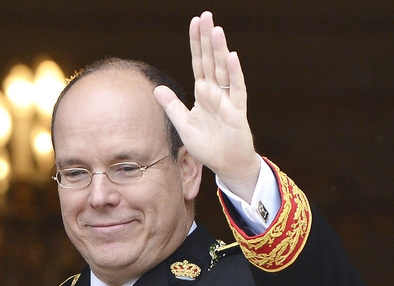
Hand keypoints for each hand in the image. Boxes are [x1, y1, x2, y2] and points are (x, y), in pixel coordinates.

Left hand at [154, 11, 261, 201]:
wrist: (226, 163)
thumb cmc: (207, 144)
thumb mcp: (183, 124)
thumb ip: (172, 106)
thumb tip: (157, 89)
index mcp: (203, 92)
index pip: (198, 62)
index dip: (196, 44)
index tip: (194, 23)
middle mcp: (216, 91)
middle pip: (210, 60)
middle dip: (207, 39)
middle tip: (206, 15)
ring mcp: (227, 99)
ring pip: (222, 70)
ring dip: (219, 50)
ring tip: (216, 30)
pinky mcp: (237, 111)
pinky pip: (236, 90)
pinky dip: (234, 74)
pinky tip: (231, 57)